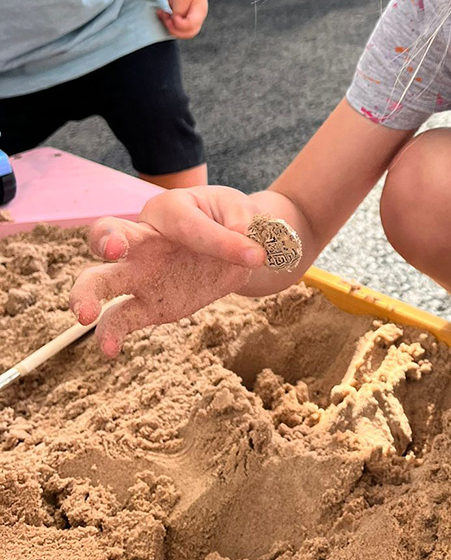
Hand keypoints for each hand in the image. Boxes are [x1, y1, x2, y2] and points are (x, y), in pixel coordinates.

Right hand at [69, 186, 267, 355]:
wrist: (239, 246)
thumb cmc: (233, 219)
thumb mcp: (241, 212)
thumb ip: (240, 223)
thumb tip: (244, 244)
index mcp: (169, 209)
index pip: (187, 225)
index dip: (221, 241)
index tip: (255, 255)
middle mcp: (144, 239)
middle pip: (106, 235)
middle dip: (105, 240)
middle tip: (113, 250)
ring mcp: (142, 274)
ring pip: (101, 279)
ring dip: (89, 293)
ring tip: (86, 313)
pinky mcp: (149, 304)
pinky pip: (121, 318)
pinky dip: (111, 334)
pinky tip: (110, 350)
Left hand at [157, 0, 207, 38]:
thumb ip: (179, 12)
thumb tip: (175, 22)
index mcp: (200, 12)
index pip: (191, 26)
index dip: (179, 25)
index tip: (171, 17)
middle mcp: (198, 17)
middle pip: (190, 33)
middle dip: (175, 29)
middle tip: (166, 19)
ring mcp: (192, 18)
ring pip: (184, 32)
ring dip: (171, 27)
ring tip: (163, 15)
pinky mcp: (185, 17)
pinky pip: (179, 27)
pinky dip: (170, 24)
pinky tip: (164, 15)